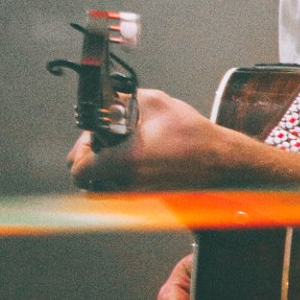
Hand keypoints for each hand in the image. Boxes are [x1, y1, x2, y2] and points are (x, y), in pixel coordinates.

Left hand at [67, 88, 220, 191]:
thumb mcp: (155, 102)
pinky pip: (120, 190)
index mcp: (124, 161)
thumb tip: (105, 100)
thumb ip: (121, 98)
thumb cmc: (192, 135)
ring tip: (124, 149)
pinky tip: (140, 157)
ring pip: (102, 186)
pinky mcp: (144, 200)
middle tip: (107, 141)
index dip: (81, 149)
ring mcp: (135, 196)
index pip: (79, 168)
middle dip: (91, 158)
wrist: (220, 162)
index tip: (95, 137)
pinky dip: (122, 174)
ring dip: (105, 167)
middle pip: (86, 181)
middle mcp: (125, 184)